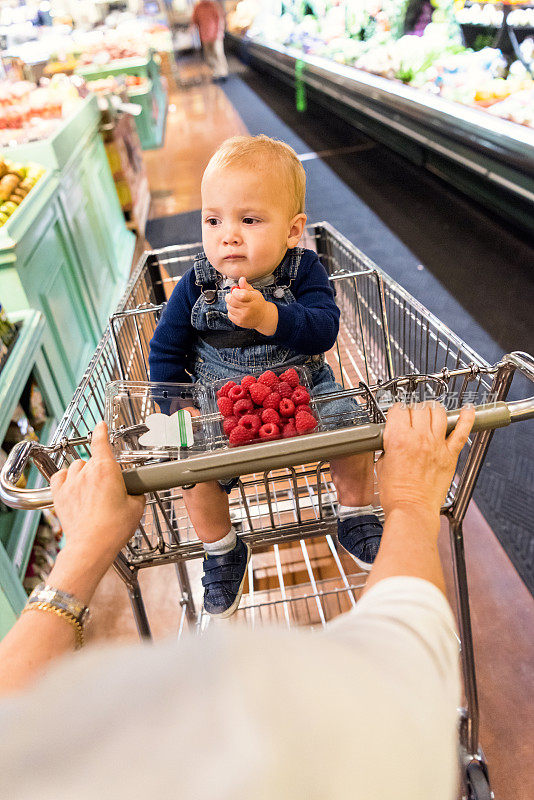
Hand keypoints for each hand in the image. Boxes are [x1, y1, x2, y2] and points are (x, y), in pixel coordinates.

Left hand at [50, 422, 145, 563]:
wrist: (92, 546)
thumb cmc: (114, 528)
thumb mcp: (137, 507)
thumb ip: (136, 492)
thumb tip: (135, 491)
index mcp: (107, 470)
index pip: (100, 442)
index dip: (101, 431)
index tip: (101, 425)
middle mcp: (86, 472)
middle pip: (93, 460)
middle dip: (101, 468)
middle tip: (109, 485)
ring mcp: (71, 483)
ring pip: (76, 467)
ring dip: (84, 472)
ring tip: (92, 488)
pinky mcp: (59, 495)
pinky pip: (60, 476)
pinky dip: (66, 478)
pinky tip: (73, 485)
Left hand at [225, 277, 277, 334]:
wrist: (262, 317)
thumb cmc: (258, 303)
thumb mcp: (255, 293)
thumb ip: (246, 286)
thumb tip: (241, 279)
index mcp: (253, 299)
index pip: (240, 295)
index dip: (235, 291)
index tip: (236, 291)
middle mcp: (248, 309)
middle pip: (231, 300)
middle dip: (230, 296)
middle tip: (233, 296)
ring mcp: (243, 316)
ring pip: (229, 307)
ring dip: (231, 304)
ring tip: (237, 304)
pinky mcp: (239, 322)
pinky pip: (229, 314)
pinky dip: (231, 311)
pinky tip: (238, 310)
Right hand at [376, 402, 474, 518]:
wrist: (412, 510)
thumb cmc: (396, 494)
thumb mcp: (382, 464)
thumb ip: (389, 447)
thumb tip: (393, 440)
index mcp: (398, 439)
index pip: (399, 410)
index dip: (397, 411)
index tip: (397, 415)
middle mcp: (418, 438)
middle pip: (418, 408)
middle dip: (413, 410)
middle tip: (412, 417)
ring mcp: (436, 445)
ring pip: (438, 413)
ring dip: (433, 410)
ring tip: (430, 413)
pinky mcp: (450, 455)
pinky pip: (462, 431)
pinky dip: (467, 418)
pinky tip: (468, 410)